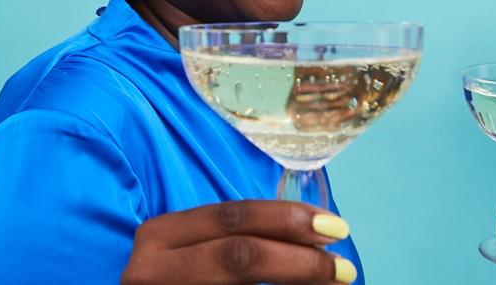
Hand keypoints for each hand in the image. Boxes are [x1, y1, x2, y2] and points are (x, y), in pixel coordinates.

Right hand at [121, 200, 357, 284]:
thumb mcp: (191, 256)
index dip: (287, 219)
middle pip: (239, 256)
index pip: (231, 217)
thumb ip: (232, 242)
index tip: (335, 228)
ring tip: (334, 284)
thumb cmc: (173, 281)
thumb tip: (311, 237)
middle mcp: (150, 268)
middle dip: (300, 259)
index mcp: (159, 235)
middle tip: (344, 266)